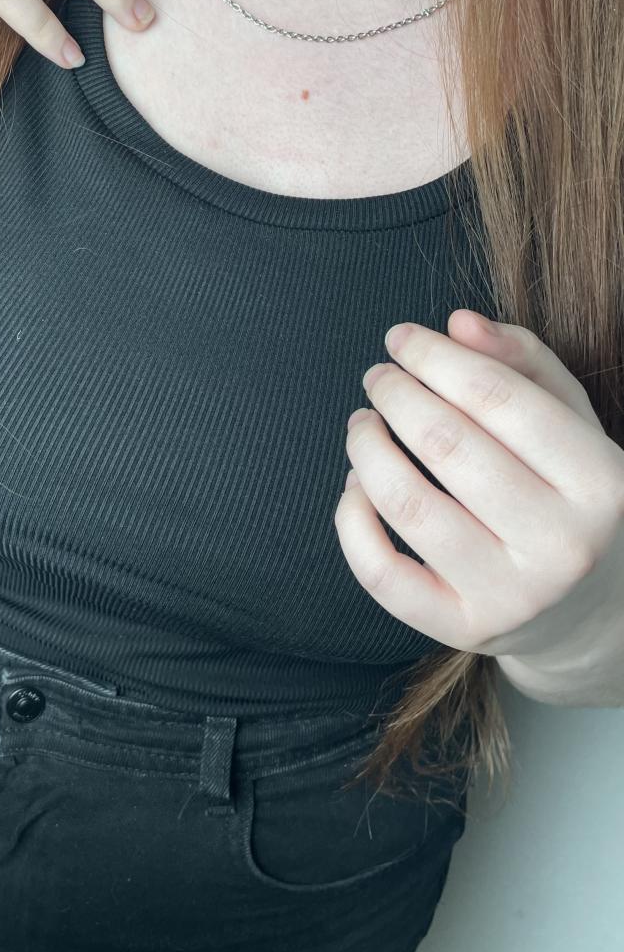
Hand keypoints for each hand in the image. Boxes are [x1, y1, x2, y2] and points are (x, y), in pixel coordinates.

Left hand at [335, 308, 623, 667]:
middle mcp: (562, 543)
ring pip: (407, 504)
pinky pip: (381, 572)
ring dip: (367, 448)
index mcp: (601, 481)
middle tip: (378, 378)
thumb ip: (522, 362)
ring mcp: (512, 594)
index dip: (436, 357)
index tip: (399, 338)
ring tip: (363, 423)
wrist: (592, 610)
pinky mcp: (463, 627)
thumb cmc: (571, 495)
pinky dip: (351, 520)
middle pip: (447, 444)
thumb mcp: (572, 421)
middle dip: (396, 394)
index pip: (499, 397)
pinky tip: (355, 486)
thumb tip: (458, 324)